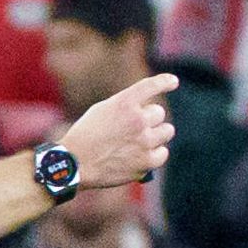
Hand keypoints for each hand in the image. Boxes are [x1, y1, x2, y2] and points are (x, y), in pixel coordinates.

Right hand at [60, 71, 175, 189]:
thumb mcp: (102, 110)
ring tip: (140, 143)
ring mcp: (144, 142)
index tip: (173, 82)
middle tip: (134, 129)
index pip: (152, 86)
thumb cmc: (85, 137)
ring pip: (167, 131)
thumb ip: (126, 107)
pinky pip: (163, 153)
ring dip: (157, 135)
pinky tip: (143, 156)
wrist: (75, 164)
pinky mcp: (146, 163)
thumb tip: (147, 113)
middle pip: (158, 113)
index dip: (165, 82)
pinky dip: (155, 154)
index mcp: (125, 103)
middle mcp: (138, 120)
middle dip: (149, 119)